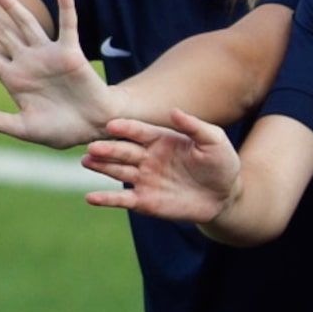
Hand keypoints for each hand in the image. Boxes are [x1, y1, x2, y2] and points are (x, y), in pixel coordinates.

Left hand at [0, 0, 111, 145]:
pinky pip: (69, 25)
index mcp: (14, 78)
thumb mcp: (23, 128)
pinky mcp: (71, 53)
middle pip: (1, 33)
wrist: (94, 128)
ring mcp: (48, 55)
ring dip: (12, 5)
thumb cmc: (60, 130)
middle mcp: (28, 62)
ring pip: (27, 24)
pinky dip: (66, 5)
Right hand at [78, 111, 242, 221]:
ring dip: (101, 167)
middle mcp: (147, 157)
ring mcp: (143, 179)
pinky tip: (90, 198)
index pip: (138, 131)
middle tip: (93, 147)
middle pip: (123, 151)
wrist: (225, 196)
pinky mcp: (144, 201)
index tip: (112, 125)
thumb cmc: (221, 164)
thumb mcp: (214, 141)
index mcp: (160, 139)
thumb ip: (195, 126)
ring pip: (117, 171)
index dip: (126, 128)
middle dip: (108, 149)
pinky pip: (121, 199)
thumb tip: (174, 111)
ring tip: (87, 162)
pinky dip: (105, 199)